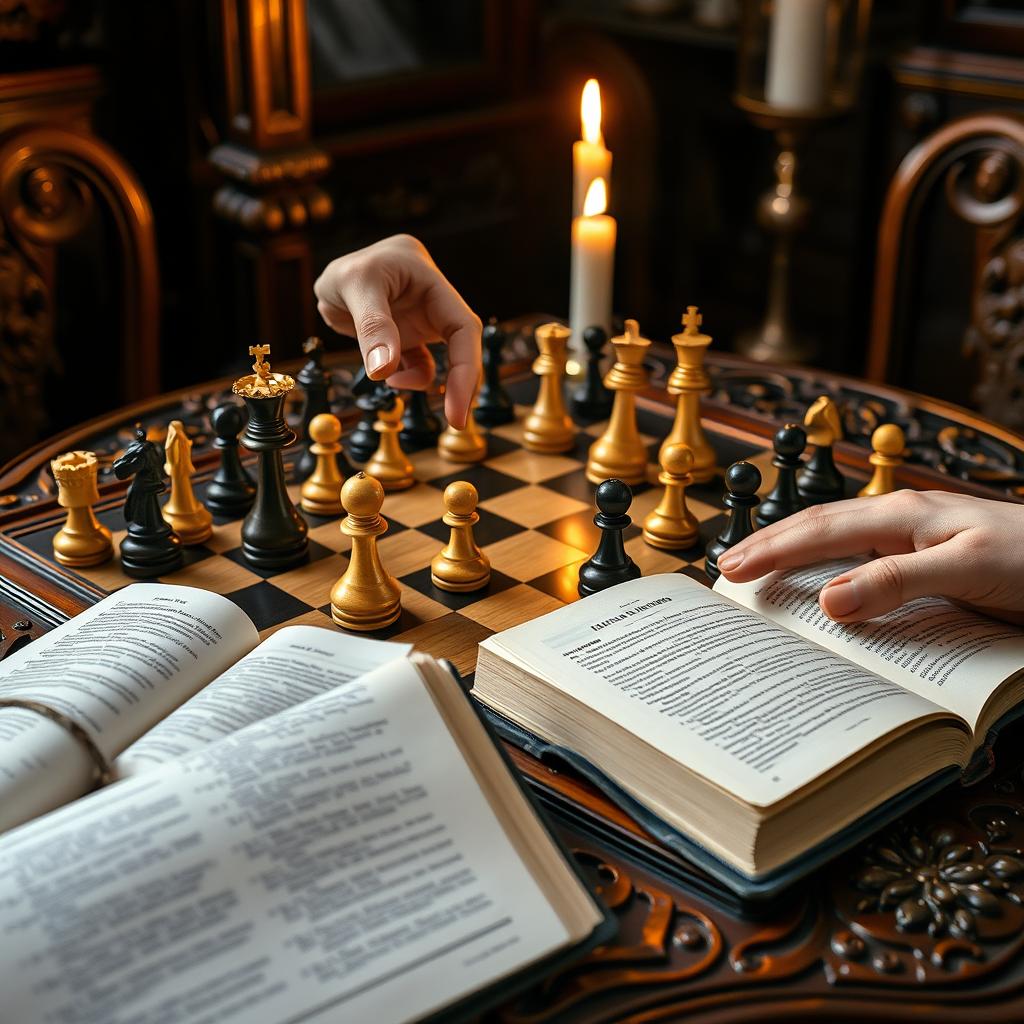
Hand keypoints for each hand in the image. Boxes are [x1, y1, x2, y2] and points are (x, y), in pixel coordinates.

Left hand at [314, 234, 481, 427]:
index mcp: (432, 284)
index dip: (467, 367)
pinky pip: (416, 365)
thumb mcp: (353, 285)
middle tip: (455, 421)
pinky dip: (404, 377)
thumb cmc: (346, 266)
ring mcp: (421, 323)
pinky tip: (385, 376)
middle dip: (460, 384)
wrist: (330, 271)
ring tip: (393, 382)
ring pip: (440, 360)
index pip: (464, 327)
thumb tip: (384, 372)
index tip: (458, 407)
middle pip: (462, 347)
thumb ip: (372, 327)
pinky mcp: (407, 339)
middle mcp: (434, 305)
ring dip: (422, 381)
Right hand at [717, 490, 1023, 625]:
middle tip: (727, 569)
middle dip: (769, 544)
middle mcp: (902, 519)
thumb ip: (898, 580)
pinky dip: (829, 567)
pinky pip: (863, 556)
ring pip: (837, 537)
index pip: (819, 530)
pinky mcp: (930, 556)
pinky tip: (823, 582)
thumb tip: (828, 599)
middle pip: (818, 525)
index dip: (772, 550)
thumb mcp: (969, 570)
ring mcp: (915, 535)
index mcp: (903, 515)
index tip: (731, 570)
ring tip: (760, 569)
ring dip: (794, 551)